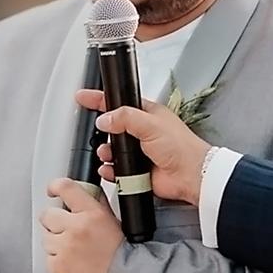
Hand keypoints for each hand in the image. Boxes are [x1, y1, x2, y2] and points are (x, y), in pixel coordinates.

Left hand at [39, 178, 124, 272]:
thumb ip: (97, 205)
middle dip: (54, 220)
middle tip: (66, 228)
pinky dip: (57, 261)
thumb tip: (86, 193)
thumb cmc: (124, 255)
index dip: (55, 186)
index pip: (66, 188)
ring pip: (46, 238)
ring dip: (56, 242)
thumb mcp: (116, 222)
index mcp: (92, 214)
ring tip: (75, 250)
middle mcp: (76, 230)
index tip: (53, 190)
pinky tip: (73, 263)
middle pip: (47, 215)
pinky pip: (48, 259)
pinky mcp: (58, 268)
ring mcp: (65, 250)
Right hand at [75, 89, 211, 205]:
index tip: (82, 97)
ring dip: (105, 153)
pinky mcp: (136, 171)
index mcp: (146, 114)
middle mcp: (141, 132)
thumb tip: (104, 119)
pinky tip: (111, 170)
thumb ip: (124, 118)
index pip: (117, 102)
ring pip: (111, 150)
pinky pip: (115, 170)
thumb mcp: (150, 124)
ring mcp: (138, 152)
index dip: (99, 99)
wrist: (190, 175)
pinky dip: (110, 171)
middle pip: (111, 128)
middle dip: (102, 133)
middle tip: (100, 134)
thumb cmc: (181, 147)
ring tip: (108, 154)